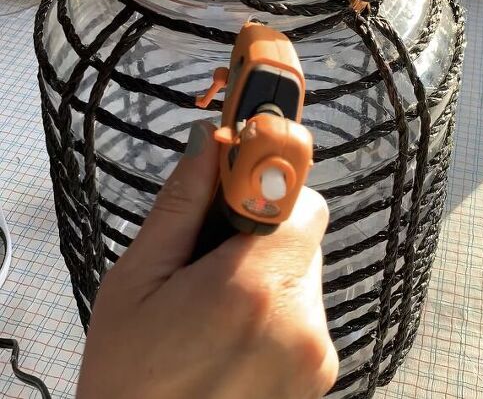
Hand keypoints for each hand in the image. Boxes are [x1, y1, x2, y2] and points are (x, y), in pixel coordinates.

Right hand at [77, 123, 337, 398]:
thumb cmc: (129, 379)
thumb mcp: (136, 282)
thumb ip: (181, 205)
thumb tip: (208, 141)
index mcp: (252, 290)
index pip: (302, 199)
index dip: (272, 181)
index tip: (244, 176)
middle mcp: (300, 323)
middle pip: (303, 234)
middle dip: (263, 230)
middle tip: (210, 258)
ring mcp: (315, 358)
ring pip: (305, 273)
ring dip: (269, 272)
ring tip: (215, 306)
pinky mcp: (319, 380)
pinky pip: (306, 315)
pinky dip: (277, 310)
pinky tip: (231, 335)